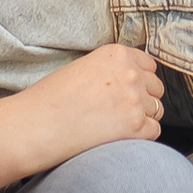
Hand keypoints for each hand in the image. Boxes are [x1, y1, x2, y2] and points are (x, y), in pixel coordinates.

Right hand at [0, 41, 162, 192]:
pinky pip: (154, 131)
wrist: (35, 126)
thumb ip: (112, 71)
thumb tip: (133, 81)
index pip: (149, 66)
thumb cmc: (50, 100)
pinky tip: (118, 137)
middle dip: (143, 99)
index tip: (126, 92)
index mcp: (117, 54)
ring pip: (157, 110)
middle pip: (156, 88)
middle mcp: (131, 74)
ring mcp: (135, 100)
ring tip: (114, 125)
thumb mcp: (83, 69)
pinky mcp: (136, 127)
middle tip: (119, 112)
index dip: (139, 80)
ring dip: (142, 118)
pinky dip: (141, 136)